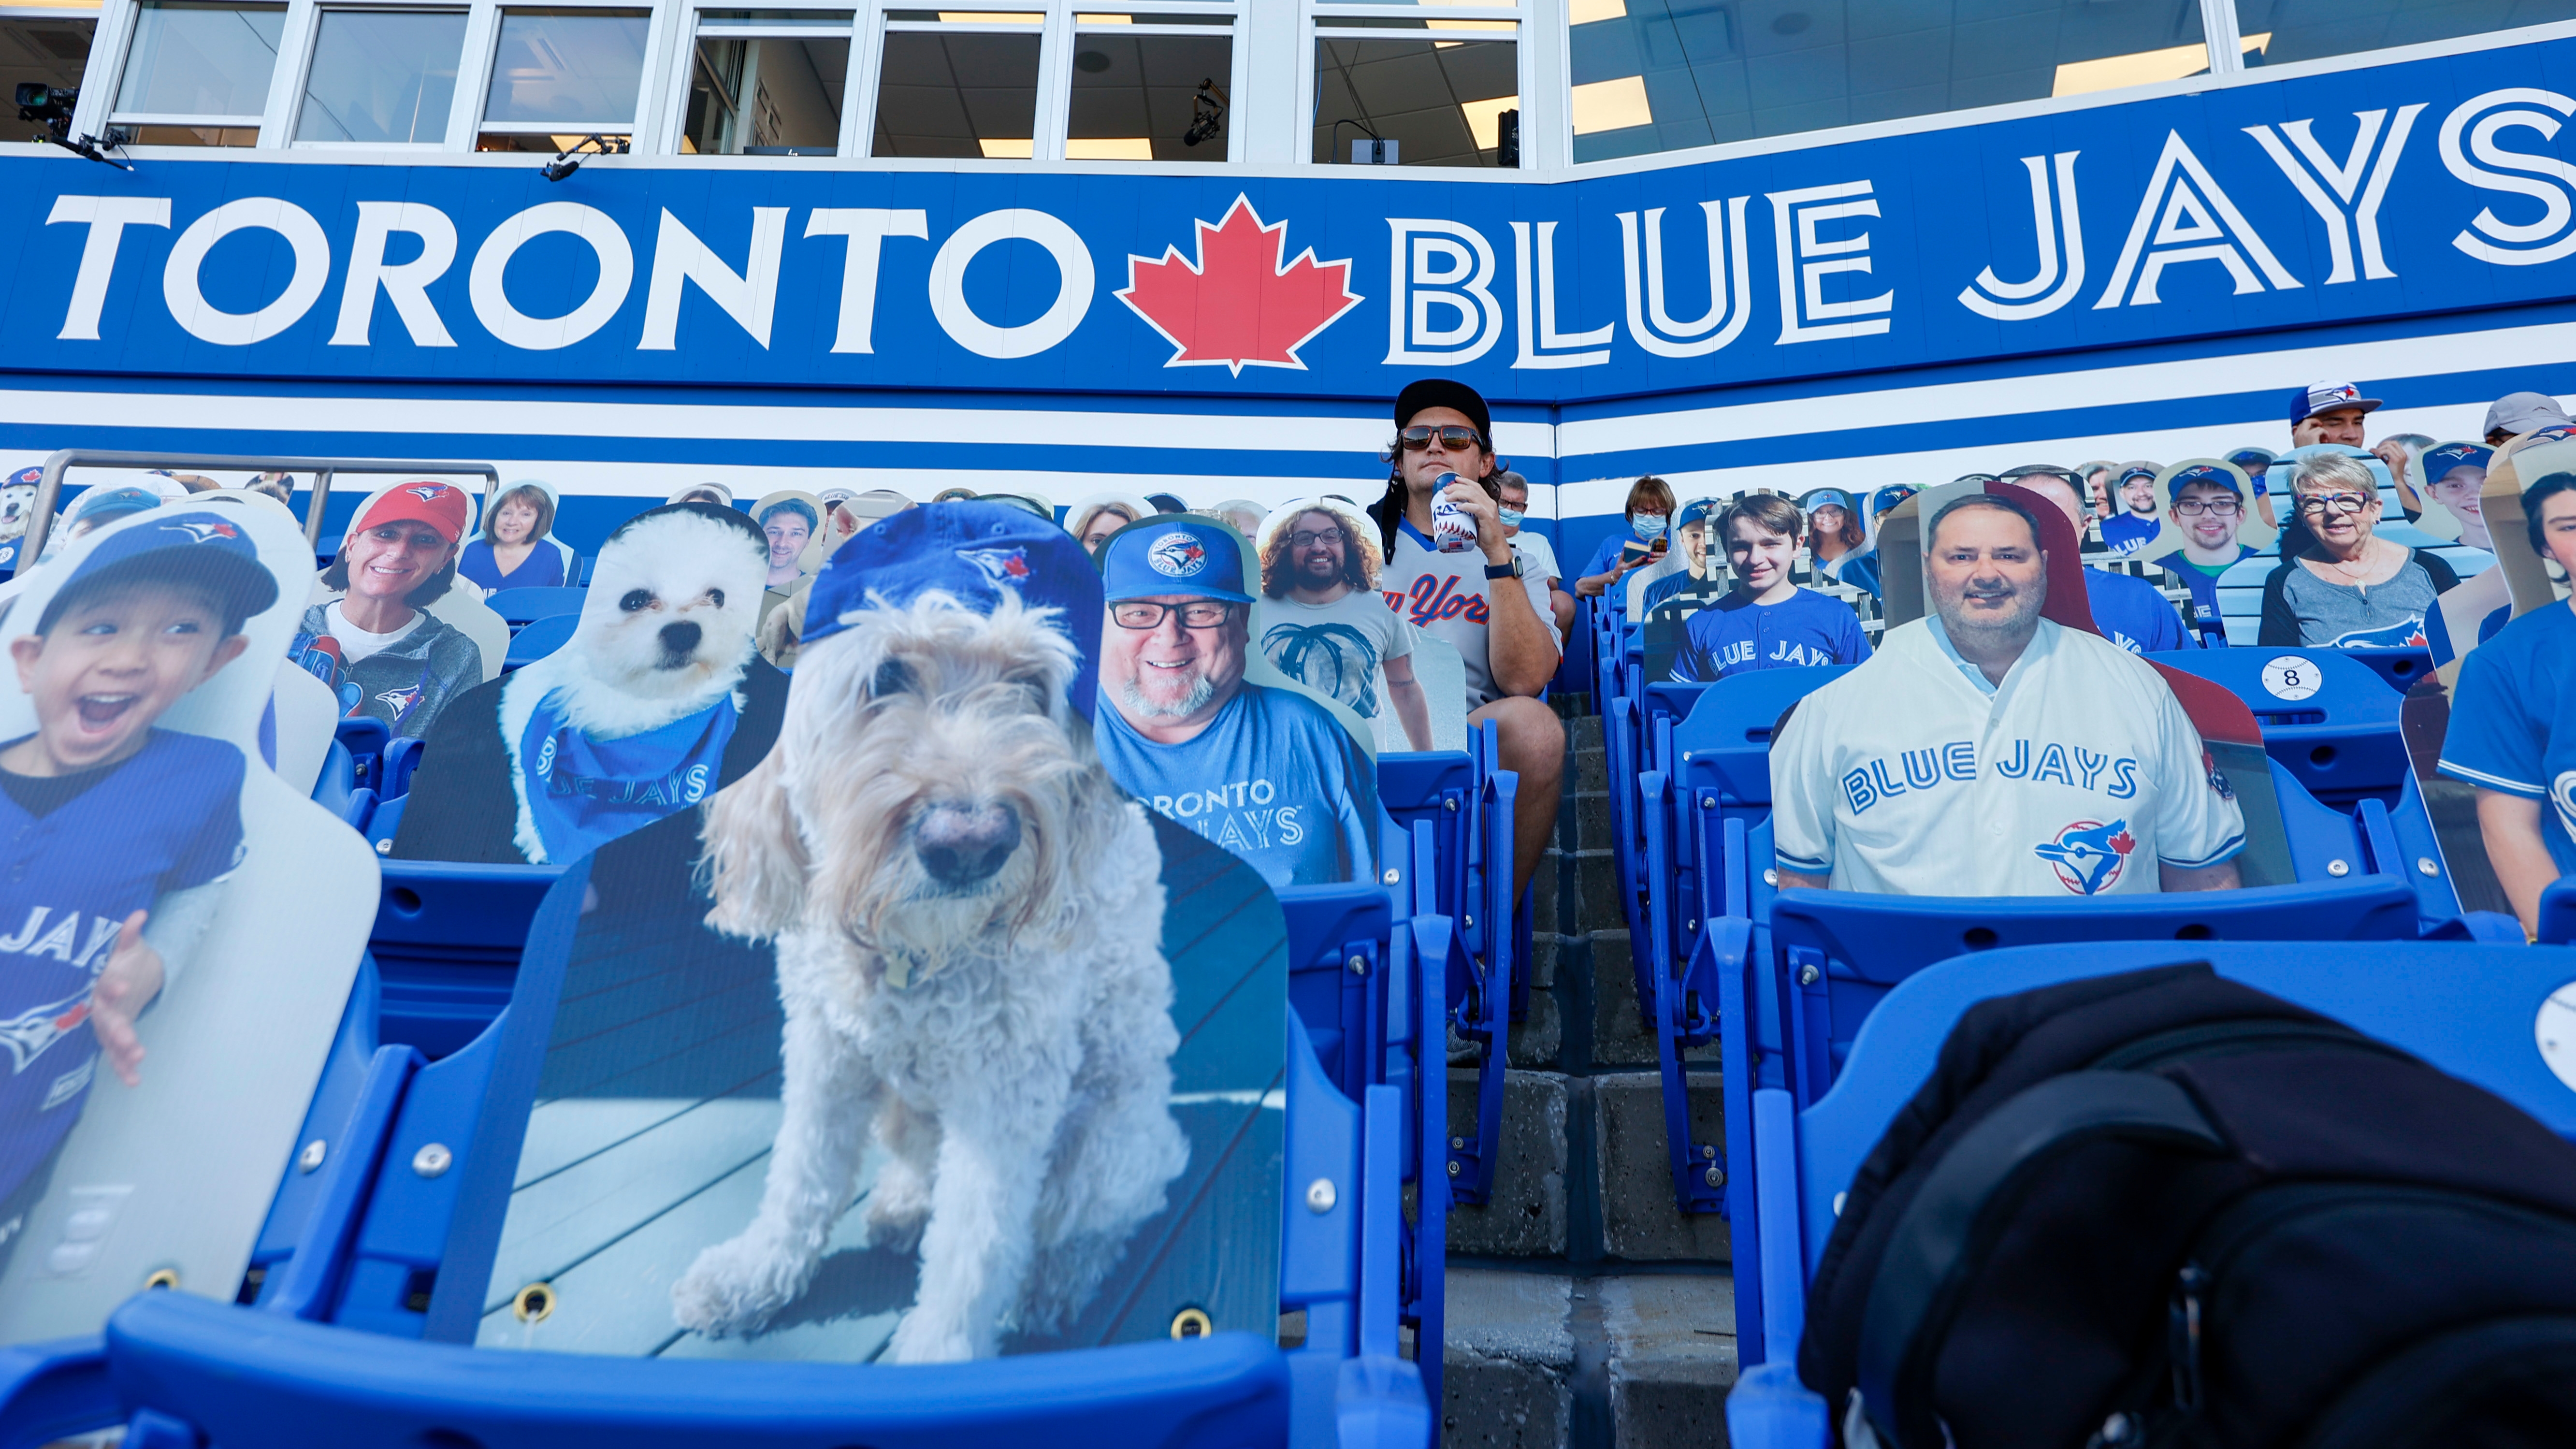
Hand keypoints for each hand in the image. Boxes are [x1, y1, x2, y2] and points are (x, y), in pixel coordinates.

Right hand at [89, 911, 161, 1087]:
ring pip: (111, 1041)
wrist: (118, 979)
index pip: (106, 984)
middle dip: (117, 1030)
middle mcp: (101, 1007)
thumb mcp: (126, 949)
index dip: (113, 985)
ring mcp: (105, 1025)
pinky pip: (116, 1055)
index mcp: (104, 984)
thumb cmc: (120, 963)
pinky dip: (124, 1068)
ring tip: (138, 1060)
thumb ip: (129, 935)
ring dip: (122, 1053)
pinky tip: (134, 1082)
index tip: (124, 985)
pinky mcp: (112, 1038)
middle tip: (130, 1041)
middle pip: (106, 1020)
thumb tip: (139, 914)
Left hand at [1441, 478, 1506, 563]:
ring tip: (1448, 498)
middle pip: (1472, 489)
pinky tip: (1458, 506)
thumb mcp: (1476, 521)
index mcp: (1488, 502)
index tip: (1454, 481)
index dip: (1465, 481)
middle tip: (1446, 490)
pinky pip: (1476, 508)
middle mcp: (1490, 503)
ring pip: (1473, 495)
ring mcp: (1490, 510)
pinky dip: (1466, 506)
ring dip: (1458, 494)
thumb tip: (1454, 511)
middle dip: (1457, 487)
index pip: (1476, 487)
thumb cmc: (1486, 536)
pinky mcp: (1488, 517)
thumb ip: (1469, 514)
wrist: (1496, 547)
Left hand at [2373, 439, 2416, 497]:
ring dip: (2380, 449)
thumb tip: (2371, 449)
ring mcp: (2401, 456)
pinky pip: (2387, 450)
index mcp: (2401, 454)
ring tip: (2377, 456)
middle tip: (2376, 452)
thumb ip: (2379, 454)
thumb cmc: (2389, 474)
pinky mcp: (2397, 459)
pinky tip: (2378, 457)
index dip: (2384, 444)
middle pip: (2392, 443)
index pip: (2393, 443)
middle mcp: (2402, 454)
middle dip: (2382, 445)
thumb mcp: (2384, 462)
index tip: (2378, 450)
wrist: (2394, 483)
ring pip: (2388, 445)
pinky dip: (2380, 452)